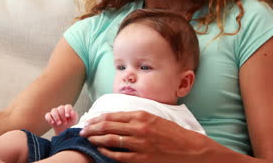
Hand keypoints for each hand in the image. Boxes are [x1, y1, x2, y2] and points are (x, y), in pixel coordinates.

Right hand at [45, 104, 78, 134]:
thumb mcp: (74, 120)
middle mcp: (60, 109)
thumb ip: (74, 116)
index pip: (67, 106)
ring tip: (59, 123)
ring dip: (56, 117)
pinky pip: (47, 115)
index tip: (67, 116)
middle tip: (65, 122)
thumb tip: (72, 112)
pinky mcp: (49, 116)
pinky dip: (50, 119)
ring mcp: (54, 112)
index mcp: (67, 108)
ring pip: (54, 110)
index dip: (67, 110)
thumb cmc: (70, 123)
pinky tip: (53, 123)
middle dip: (63, 116)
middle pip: (60, 108)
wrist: (64, 130)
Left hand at [79, 111, 207, 162]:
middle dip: (92, 129)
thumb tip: (116, 118)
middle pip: (108, 127)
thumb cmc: (172, 133)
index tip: (89, 120)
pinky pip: (120, 156)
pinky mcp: (142, 158)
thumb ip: (135, 118)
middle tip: (82, 130)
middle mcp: (139, 128)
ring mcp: (140, 144)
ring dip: (97, 140)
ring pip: (111, 141)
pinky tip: (101, 151)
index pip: (112, 116)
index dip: (97, 119)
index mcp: (141, 115)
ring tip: (88, 139)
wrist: (189, 149)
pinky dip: (108, 153)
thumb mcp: (154, 118)